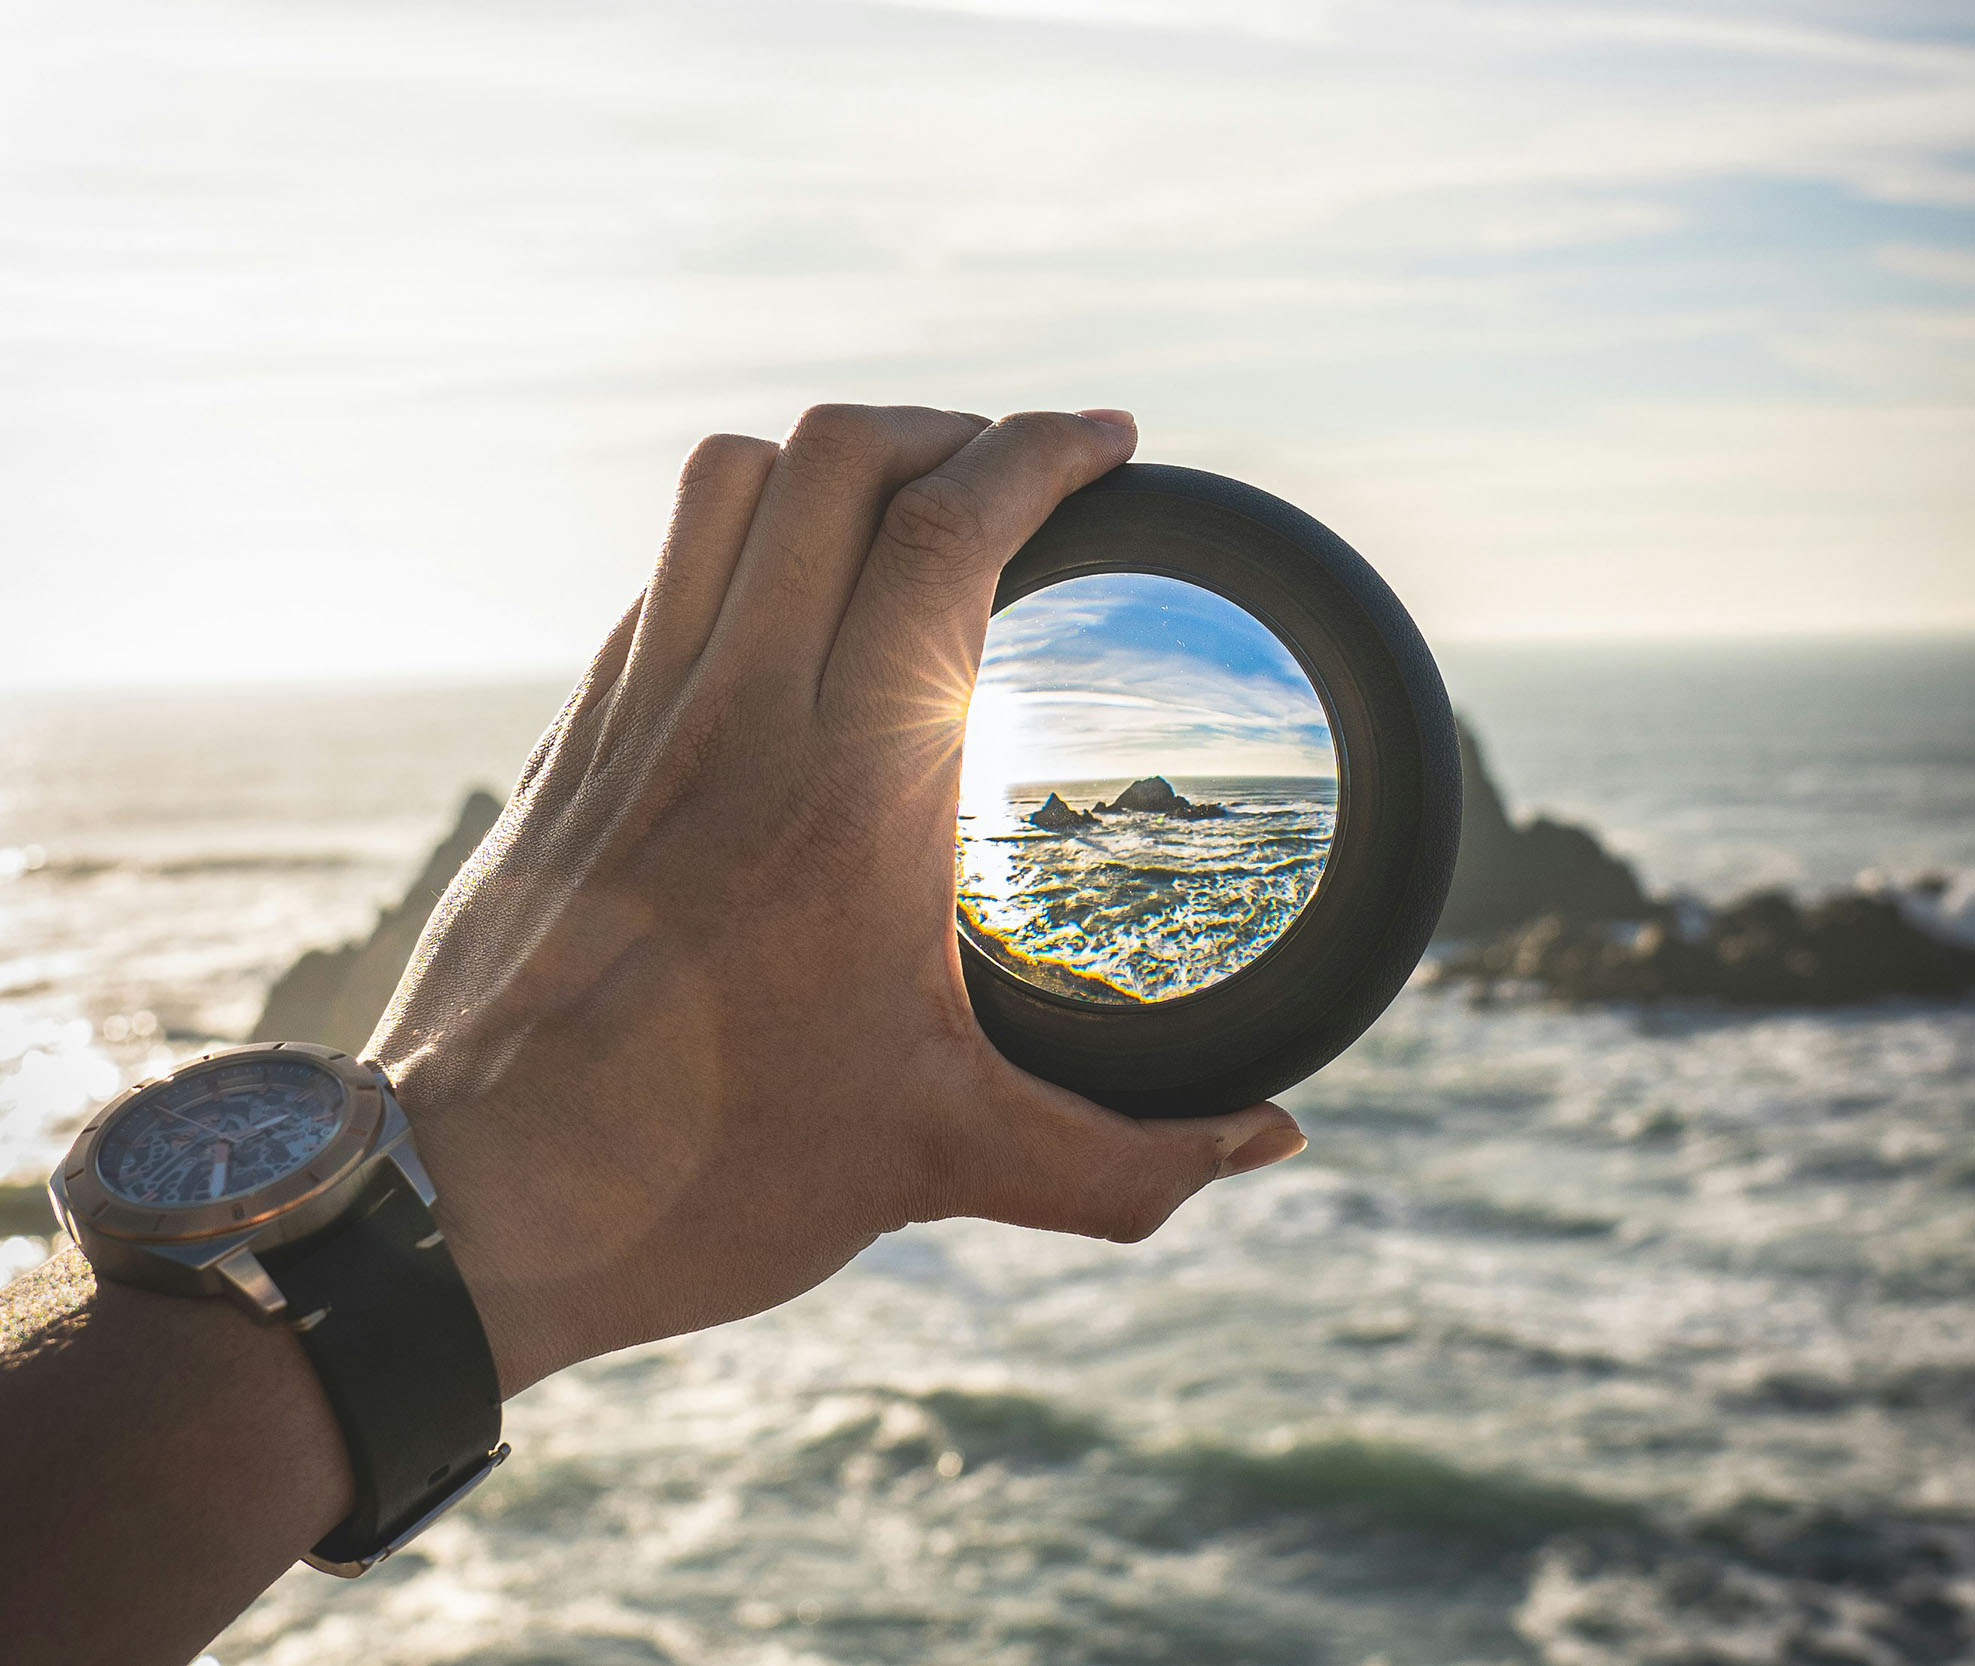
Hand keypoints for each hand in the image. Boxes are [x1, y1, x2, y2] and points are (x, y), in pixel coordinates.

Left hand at [370, 405, 1306, 1394]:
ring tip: (905, 504)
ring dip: (834, 460)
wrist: (475, 1206)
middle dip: (950, 429)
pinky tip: (788, 609)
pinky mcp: (570, 743)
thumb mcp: (943, 1165)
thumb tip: (1272, 1144)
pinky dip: (743, 542)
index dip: (1041, 451)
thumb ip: (1128, 1162)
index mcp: (852, 796)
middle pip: (838, 459)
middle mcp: (735, 719)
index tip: (1110, 442)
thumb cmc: (706, 1177)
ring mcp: (636, 716)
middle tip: (1016, 473)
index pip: (946, 535)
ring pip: (730, 482)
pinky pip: (663, 574)